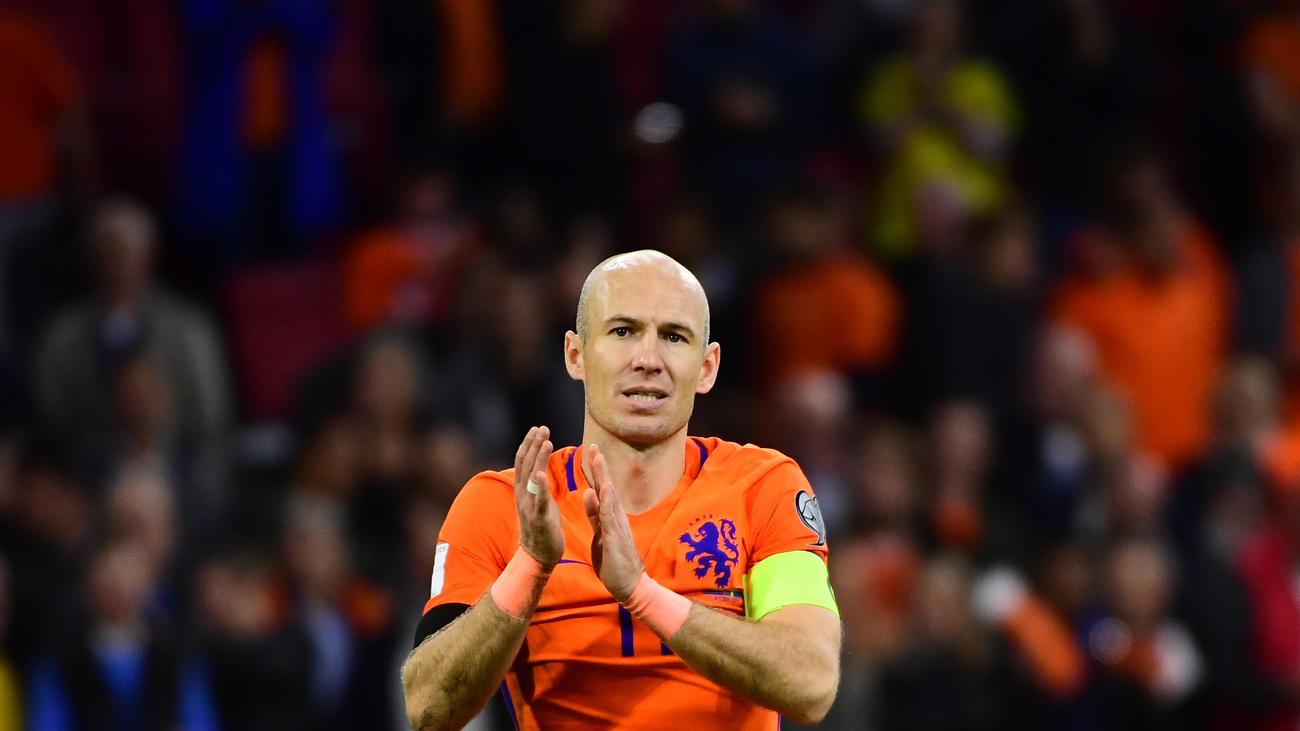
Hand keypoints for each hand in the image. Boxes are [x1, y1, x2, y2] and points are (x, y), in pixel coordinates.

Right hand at [514, 426, 562, 568]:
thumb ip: (536, 485)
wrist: (538, 555)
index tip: (537, 429)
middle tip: (542, 428)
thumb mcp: (537, 501)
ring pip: (532, 478)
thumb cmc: (541, 526)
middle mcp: (523, 496)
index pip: (523, 462)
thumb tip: (538, 467)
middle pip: (526, 465)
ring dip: (538, 458)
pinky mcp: (540, 519)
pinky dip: (539, 487)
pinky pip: (539, 501)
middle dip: (533, 445)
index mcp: (524, 491)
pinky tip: (542, 474)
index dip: (529, 444)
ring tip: (546, 441)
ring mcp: (530, 507)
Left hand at [582, 444, 643, 600]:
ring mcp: (617, 525)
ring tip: (598, 459)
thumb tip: (588, 492)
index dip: (594, 471)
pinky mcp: (616, 536)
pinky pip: (610, 516)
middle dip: (599, 466)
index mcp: (609, 515)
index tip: (589, 452)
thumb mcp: (600, 532)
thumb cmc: (614, 560)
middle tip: (593, 446)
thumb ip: (594, 514)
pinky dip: (606, 501)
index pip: (600, 489)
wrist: (628, 583)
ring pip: (609, 496)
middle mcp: (615, 516)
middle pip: (606, 486)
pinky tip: (603, 488)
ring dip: (604, 477)